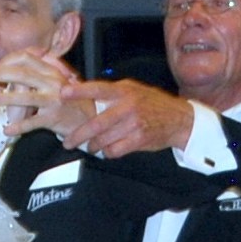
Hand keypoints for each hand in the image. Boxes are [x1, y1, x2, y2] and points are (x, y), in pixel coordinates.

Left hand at [0, 50, 87, 137]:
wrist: (88, 118)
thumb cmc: (68, 100)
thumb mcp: (55, 81)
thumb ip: (36, 73)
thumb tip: (12, 67)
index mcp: (50, 70)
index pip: (26, 57)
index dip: (7, 60)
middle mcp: (53, 81)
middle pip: (23, 73)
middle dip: (1, 73)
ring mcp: (54, 99)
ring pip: (28, 96)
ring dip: (8, 98)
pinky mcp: (55, 117)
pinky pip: (34, 122)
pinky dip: (19, 126)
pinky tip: (7, 130)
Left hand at [58, 79, 193, 155]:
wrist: (177, 118)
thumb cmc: (150, 104)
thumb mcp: (132, 90)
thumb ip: (110, 93)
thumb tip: (82, 93)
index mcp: (123, 90)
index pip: (97, 89)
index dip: (79, 91)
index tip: (63, 94)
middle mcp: (128, 105)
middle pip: (96, 123)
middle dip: (78, 135)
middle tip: (67, 141)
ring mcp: (133, 123)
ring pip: (103, 140)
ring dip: (93, 146)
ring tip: (90, 146)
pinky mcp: (138, 139)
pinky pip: (114, 150)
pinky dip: (108, 152)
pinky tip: (107, 150)